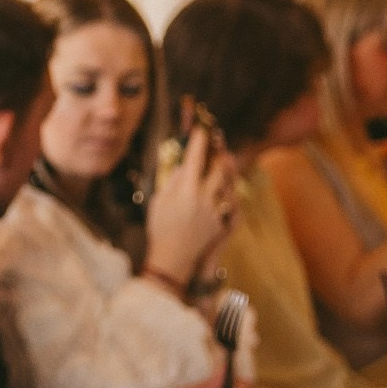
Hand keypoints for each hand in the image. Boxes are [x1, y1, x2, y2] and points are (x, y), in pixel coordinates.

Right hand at [143, 124, 234, 287]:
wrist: (173, 258)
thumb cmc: (160, 228)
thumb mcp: (159, 201)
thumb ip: (173, 181)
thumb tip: (182, 166)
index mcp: (185, 191)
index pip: (194, 159)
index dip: (198, 141)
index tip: (201, 130)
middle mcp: (203, 198)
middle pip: (218, 168)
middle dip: (218, 154)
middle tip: (217, 144)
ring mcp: (215, 210)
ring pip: (227, 183)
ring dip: (225, 170)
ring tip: (224, 160)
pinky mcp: (221, 221)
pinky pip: (226, 200)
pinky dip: (224, 191)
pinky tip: (222, 187)